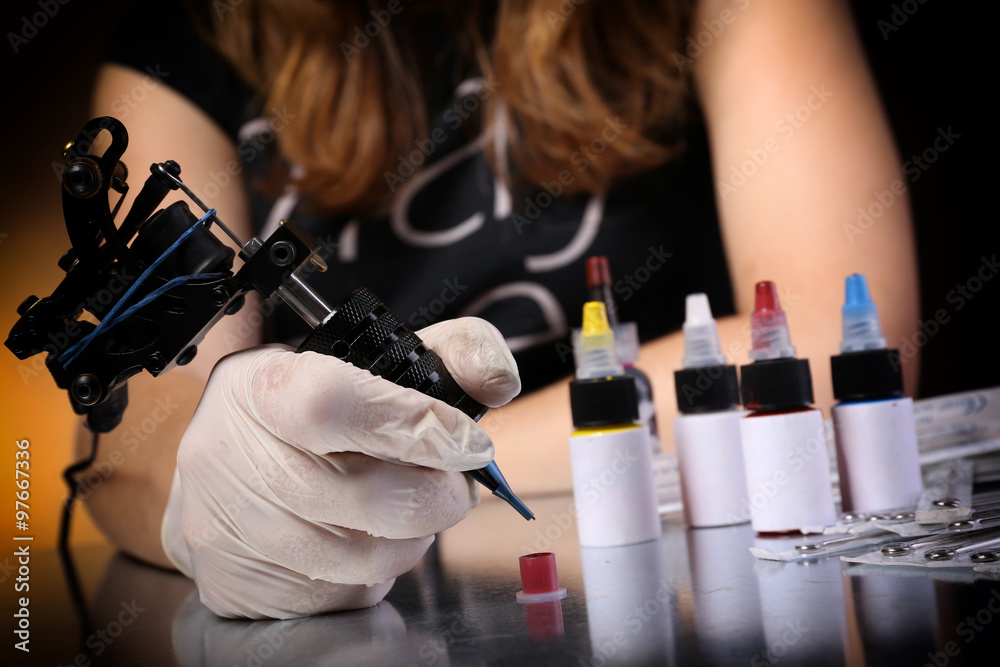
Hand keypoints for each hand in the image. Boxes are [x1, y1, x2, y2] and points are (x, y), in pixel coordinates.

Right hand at [161, 318, 519, 618]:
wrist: (225, 461)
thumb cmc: (312, 405)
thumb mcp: (373, 356)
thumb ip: (448, 352)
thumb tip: (495, 380)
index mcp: (262, 386)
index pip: (332, 405)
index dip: (413, 425)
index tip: (468, 441)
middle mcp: (231, 458)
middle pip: (364, 497)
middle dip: (437, 497)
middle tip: (454, 486)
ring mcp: (230, 530)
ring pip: (360, 560)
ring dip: (412, 540)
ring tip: (411, 511)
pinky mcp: (238, 586)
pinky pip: (339, 597)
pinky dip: (374, 573)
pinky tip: (367, 538)